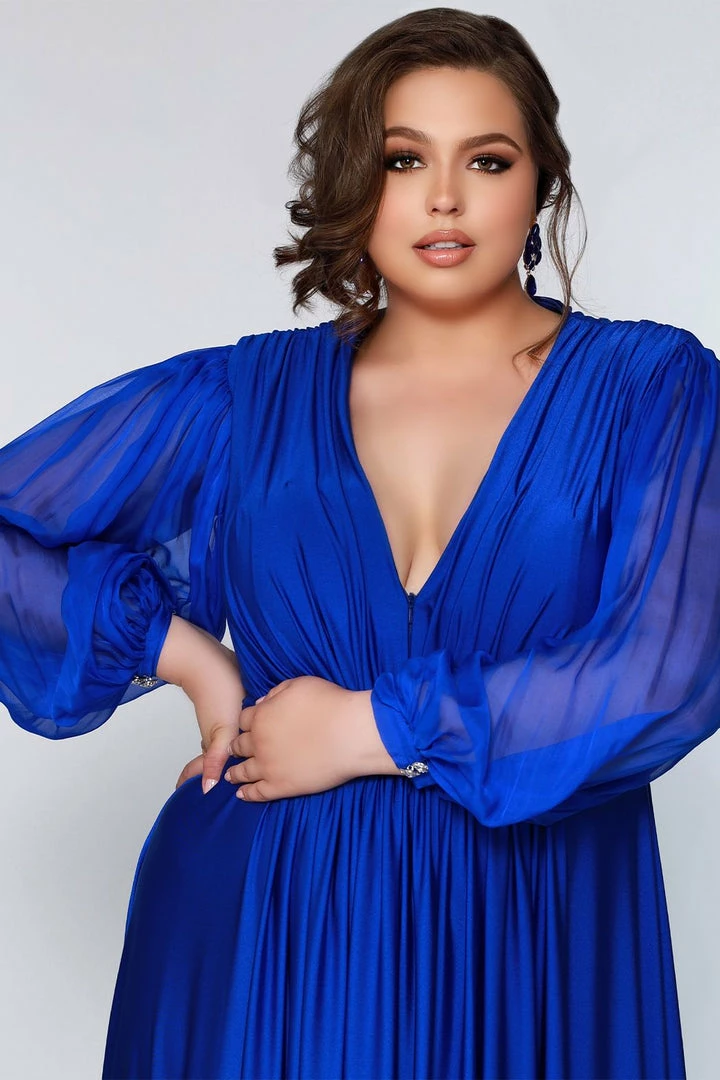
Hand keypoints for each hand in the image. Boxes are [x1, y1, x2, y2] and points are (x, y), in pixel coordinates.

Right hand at [173, 637, 245, 794]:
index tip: (195, 797)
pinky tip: (251, 735)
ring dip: (230, 755)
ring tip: (239, 766)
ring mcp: (224, 718)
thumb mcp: (223, 728)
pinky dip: (240, 736)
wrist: (208, 657)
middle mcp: (217, 733)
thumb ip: (217, 758)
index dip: (199, 782)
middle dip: (216, 773)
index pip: (203, 769)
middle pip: (214, 759)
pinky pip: (235, 728)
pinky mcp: (232, 704)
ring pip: (225, 743)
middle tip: (222, 787)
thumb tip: (207, 788)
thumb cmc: (216, 690)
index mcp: (214, 742)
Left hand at [224, 675, 400, 801]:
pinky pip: (258, 792)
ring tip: (230, 776)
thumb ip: (277, 692)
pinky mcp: (281, 786)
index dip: (246, 722)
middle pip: (240, 746)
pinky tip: (242, 795)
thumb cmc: (330, 704)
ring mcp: (268, 767)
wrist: (350, 733)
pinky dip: (248, 794)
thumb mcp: (300, 685)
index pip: (243, 719)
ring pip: (244, 771)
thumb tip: (263, 701)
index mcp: (262, 716)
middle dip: (236, 747)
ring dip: (235, 773)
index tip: (247, 726)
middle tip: (233, 751)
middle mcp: (259, 742)